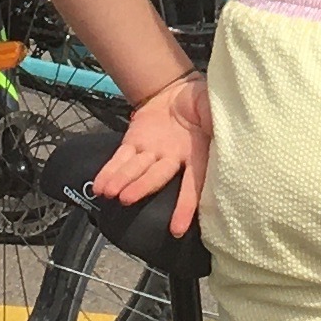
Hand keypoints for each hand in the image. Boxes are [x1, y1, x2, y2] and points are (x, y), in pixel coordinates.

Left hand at [96, 74, 212, 233]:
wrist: (178, 90)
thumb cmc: (202, 102)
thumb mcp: (215, 107)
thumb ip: (217, 122)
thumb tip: (221, 132)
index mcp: (198, 154)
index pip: (193, 184)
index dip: (185, 206)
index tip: (177, 230)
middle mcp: (173, 159)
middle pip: (157, 176)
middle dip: (142, 187)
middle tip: (127, 199)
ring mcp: (152, 152)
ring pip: (136, 169)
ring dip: (122, 181)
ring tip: (109, 193)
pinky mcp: (134, 142)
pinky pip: (120, 159)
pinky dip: (108, 172)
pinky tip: (99, 186)